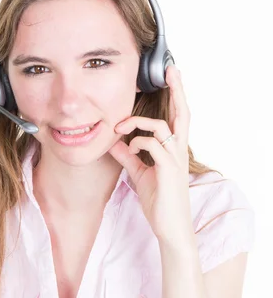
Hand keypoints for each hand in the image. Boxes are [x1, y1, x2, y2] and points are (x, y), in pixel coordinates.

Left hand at [107, 65, 192, 243]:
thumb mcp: (140, 174)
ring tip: (119, 128)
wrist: (169, 227)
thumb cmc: (159, 201)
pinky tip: (127, 149)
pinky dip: (136, 143)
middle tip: (171, 70)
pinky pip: (152, 145)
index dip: (176, 96)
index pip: (178, 117)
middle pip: (183, 113)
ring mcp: (175, 160)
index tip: (171, 76)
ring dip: (137, 123)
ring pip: (161, 127)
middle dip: (177, 90)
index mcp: (174, 150)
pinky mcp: (169, 170)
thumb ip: (129, 157)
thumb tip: (114, 143)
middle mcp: (178, 151)